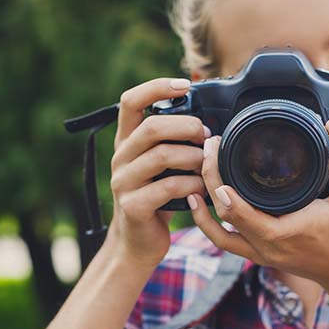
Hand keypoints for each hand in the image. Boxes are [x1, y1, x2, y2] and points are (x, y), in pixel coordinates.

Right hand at [105, 77, 209, 269]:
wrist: (137, 244)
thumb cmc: (156, 199)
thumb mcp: (159, 167)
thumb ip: (172, 143)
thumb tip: (207, 121)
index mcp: (126, 142)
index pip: (131, 101)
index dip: (156, 87)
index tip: (184, 85)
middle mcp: (120, 158)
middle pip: (151, 127)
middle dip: (186, 126)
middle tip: (206, 136)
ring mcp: (123, 182)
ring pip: (161, 155)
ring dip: (193, 157)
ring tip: (207, 165)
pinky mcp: (133, 206)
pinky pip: (169, 187)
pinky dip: (192, 184)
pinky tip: (202, 189)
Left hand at [187, 118, 328, 292]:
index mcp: (283, 232)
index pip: (238, 210)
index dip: (220, 184)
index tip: (215, 153)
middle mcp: (265, 246)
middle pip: (223, 214)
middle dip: (209, 179)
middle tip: (208, 148)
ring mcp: (258, 254)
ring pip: (216, 232)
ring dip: (201, 205)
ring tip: (195, 173)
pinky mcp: (257, 255)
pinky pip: (223, 241)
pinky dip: (206, 223)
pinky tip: (196, 201)